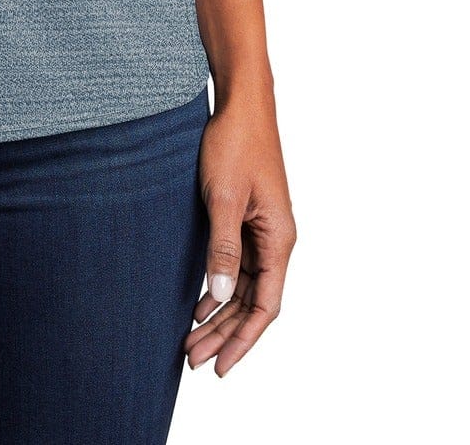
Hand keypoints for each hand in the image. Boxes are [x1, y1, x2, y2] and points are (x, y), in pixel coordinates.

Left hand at [184, 89, 295, 376]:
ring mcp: (262, 229)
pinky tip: (198, 303)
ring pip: (244, 287)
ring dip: (220, 315)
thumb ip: (222, 249)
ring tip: (191, 340)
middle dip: (225, 334)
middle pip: (254, 302)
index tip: (220, 367)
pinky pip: (236, 265)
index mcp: (279, 239)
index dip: (243, 340)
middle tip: (193, 360)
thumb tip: (222, 298)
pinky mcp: (247, 218)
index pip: (266, 306)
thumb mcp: (223, 198)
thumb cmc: (235, 144)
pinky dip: (219, 288)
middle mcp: (275, 240)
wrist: (240, 102)